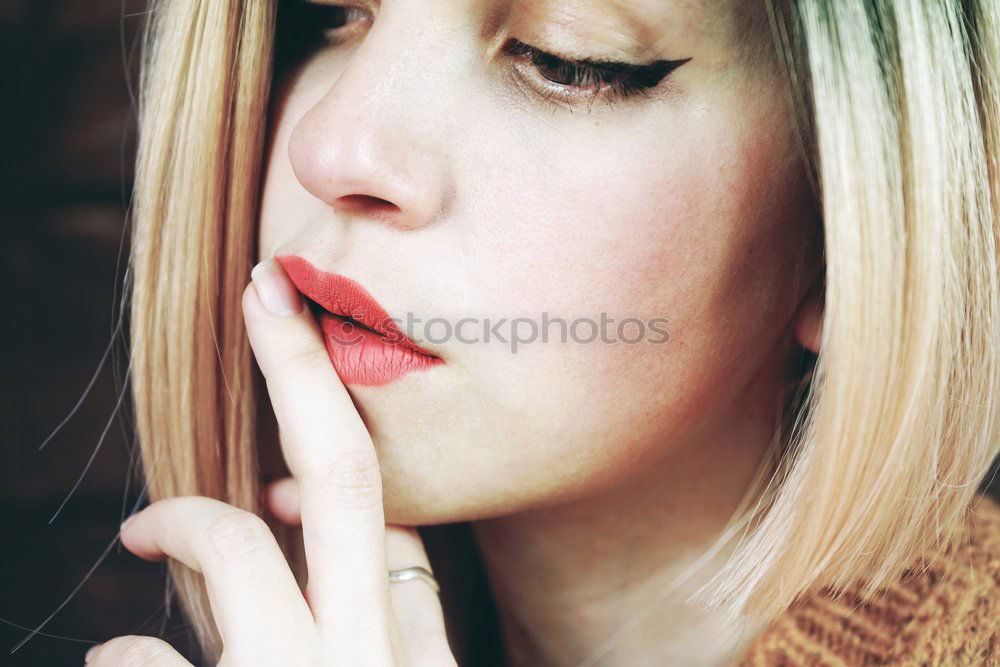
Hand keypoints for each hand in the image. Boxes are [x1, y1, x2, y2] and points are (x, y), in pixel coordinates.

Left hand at [85, 258, 456, 665]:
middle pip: (347, 478)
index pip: (405, 529)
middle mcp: (369, 659)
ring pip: (235, 544)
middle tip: (265, 291)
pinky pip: (147, 655)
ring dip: (182, 520)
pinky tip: (112, 656)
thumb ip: (417, 631)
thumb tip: (397, 537)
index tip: (307, 400)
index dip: (355, 456)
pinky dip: (123, 652)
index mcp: (424, 663)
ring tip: (142, 531)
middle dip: (304, 371)